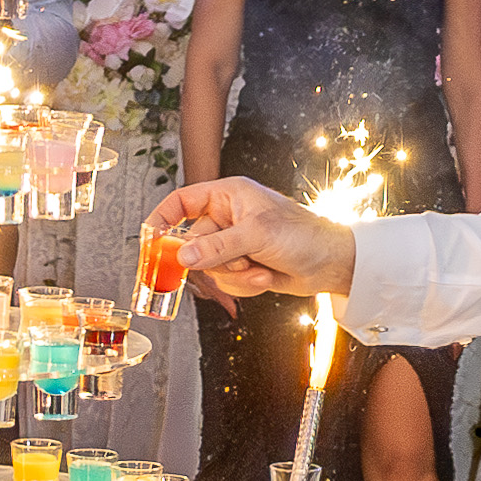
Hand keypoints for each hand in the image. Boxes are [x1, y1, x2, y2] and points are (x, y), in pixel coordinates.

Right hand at [146, 176, 352, 299]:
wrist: (331, 264)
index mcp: (228, 195)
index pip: (182, 201)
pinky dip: (243, 285)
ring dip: (234, 275)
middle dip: (215, 260)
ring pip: (208, 267)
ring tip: (260, 268)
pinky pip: (225, 281)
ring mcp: (234, 244)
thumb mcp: (257, 235)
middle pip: (193, 244)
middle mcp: (227, 217)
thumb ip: (218, 246)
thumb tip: (183, 255)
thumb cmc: (303, 235)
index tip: (149, 239)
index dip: (162, 218)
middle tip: (237, 261)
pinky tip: (265, 277)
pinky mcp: (242, 265)